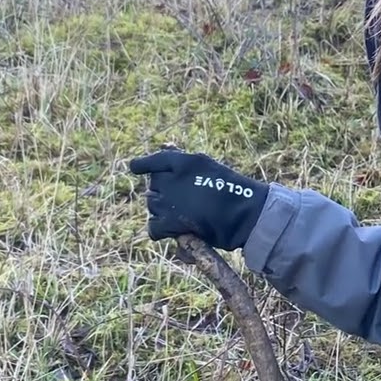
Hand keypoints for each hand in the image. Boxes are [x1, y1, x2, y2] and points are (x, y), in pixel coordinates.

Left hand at [128, 144, 268, 251]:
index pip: (155, 160)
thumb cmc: (234, 192)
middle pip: (154, 185)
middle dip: (162, 192)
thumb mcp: (210, 169)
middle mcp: (174, 178)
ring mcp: (170, 200)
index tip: (135, 167)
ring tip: (182, 216)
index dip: (143, 165)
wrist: (245, 214)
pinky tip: (172, 232)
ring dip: (162, 210)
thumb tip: (166, 149)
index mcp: (186, 161)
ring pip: (152, 205)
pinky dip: (160, 230)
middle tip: (181, 202)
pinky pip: (154, 227)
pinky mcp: (170, 222)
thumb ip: (186, 165)